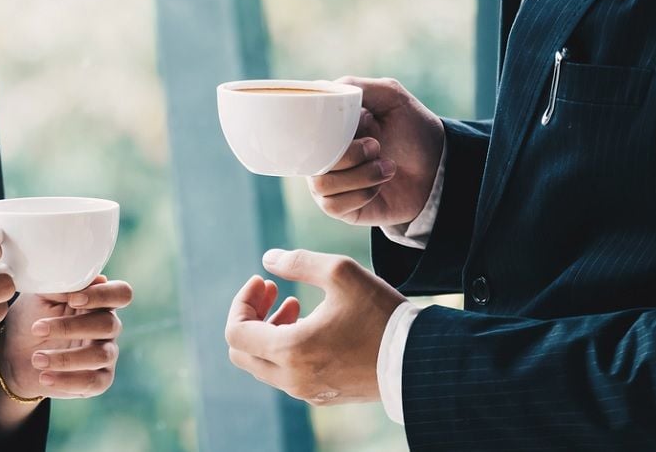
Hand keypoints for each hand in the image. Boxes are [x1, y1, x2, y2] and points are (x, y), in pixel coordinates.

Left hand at [0, 275, 132, 398]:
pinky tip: (45, 377)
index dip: (103, 296)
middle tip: (37, 328)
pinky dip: (68, 380)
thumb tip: (79, 286)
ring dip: (66, 358)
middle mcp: (108, 326)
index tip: (73, 300)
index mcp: (99, 301)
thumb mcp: (40, 298)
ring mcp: (106, 353)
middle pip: (109, 325)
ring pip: (101, 355)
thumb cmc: (33, 318)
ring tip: (37, 359)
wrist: (17, 354)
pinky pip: (93, 382)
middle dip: (72, 327)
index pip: (121, 293)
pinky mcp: (100, 380)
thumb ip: (59, 288)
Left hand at [224, 249, 405, 404]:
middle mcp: (292, 378)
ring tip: (294, 304)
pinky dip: (286, 349)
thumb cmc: (381, 315)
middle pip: (242, 352)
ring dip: (269, 331)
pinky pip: (286, 375)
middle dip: (251, 317)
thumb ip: (298, 262)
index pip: (235, 332)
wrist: (420, 360)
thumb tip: (267, 259)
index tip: (263, 281)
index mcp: (290, 350)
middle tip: (274, 292)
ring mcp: (306, 391)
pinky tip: (311, 325)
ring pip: (263, 364)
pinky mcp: (322, 396)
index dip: (242, 302)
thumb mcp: (340, 273)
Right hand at [309, 77, 443, 225]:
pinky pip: (333, 206)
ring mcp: (331, 182)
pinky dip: (360, 195)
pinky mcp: (341, 208)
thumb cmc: (413, 129)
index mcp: (329, 129)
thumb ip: (357, 87)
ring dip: (360, 176)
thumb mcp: (391, 96)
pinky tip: (379, 188)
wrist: (438, 168)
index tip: (361, 124)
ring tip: (387, 167)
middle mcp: (324, 155)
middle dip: (350, 154)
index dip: (326, 131)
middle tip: (377, 146)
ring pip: (321, 185)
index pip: (305, 131)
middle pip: (312, 160)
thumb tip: (323, 89)